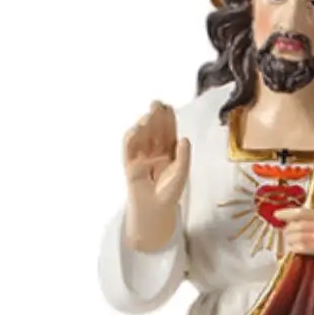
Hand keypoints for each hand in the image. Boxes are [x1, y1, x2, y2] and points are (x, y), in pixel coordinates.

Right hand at [122, 101, 190, 246]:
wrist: (155, 211)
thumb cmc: (169, 194)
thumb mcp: (181, 174)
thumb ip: (183, 157)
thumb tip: (184, 138)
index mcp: (167, 152)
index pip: (166, 132)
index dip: (167, 120)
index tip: (169, 107)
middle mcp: (153, 151)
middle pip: (153, 131)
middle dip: (154, 117)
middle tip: (157, 104)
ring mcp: (141, 157)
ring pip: (141, 136)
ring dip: (144, 124)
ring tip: (149, 114)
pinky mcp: (130, 164)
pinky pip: (129, 148)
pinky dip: (132, 137)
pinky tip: (137, 128)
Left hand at [277, 190, 313, 267]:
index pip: (302, 213)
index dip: (287, 213)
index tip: (277, 214)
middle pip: (296, 227)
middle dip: (288, 229)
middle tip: (285, 230)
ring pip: (297, 238)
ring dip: (290, 239)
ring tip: (287, 239)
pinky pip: (303, 249)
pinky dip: (295, 248)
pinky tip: (292, 249)